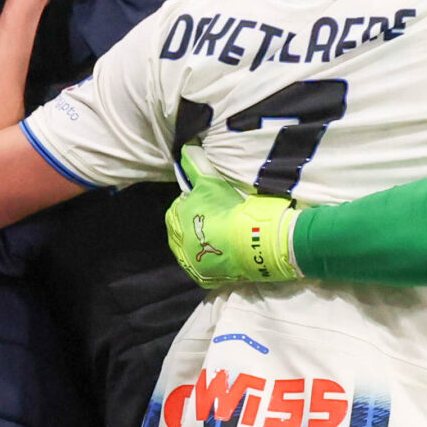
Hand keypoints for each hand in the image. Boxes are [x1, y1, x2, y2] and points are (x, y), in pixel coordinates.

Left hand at [165, 148, 300, 288]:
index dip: (188, 206)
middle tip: (209, 223)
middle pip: (179, 233)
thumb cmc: (228, 208)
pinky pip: (199, 271)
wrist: (250, 239)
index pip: (176, 211)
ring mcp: (191, 262)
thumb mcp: (210, 181)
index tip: (203, 205)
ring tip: (213, 240)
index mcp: (178, 219)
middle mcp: (180, 243)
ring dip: (196, 246)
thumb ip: (195, 165)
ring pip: (187, 253)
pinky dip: (205, 265)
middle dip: (189, 227)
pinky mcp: (204, 277)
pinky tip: (216, 259)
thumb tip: (185, 149)